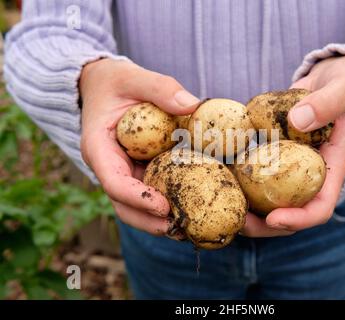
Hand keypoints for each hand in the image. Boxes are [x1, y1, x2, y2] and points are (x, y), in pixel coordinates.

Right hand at [79, 58, 199, 235]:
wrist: (103, 87)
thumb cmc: (114, 82)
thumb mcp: (132, 77)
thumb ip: (160, 88)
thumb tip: (194, 106)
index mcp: (99, 149)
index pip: (114, 182)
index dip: (138, 198)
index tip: (164, 206)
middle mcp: (111, 167)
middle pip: (126, 206)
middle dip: (151, 221)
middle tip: (183, 230)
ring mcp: (126, 173)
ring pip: (140, 206)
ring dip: (163, 220)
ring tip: (193, 228)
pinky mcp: (141, 171)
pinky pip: (155, 191)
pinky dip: (172, 202)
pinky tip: (197, 207)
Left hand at [242, 55, 344, 236]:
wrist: (336, 76)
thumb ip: (327, 102)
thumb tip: (299, 121)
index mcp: (333, 168)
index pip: (321, 207)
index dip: (298, 219)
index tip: (273, 218)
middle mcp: (311, 174)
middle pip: (291, 213)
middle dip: (265, 225)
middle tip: (238, 223)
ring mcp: (293, 166)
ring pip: (271, 199)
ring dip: (249, 208)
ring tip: (224, 205)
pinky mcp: (277, 153)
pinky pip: (259, 173)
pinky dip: (241, 179)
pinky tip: (219, 173)